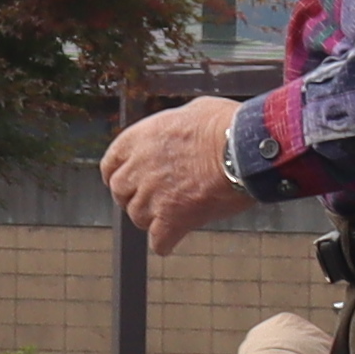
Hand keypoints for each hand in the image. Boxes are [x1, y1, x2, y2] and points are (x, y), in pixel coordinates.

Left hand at [102, 99, 252, 253]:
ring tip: (167, 216)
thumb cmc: (226, 125)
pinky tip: (170, 240)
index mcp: (138, 140)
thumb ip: (175, 126)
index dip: (119, 174)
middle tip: (152, 198)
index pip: (110, 164)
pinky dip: (164, 242)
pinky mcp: (172, 219)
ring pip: (138, 217)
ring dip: (150, 218)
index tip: (128, 180)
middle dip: (133, 197)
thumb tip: (182, 130)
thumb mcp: (192, 111)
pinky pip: (159, 240)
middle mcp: (138, 168)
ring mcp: (153, 196)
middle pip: (121, 193)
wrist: (243, 149)